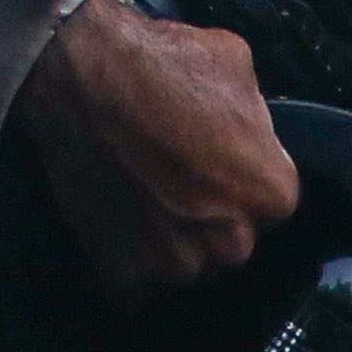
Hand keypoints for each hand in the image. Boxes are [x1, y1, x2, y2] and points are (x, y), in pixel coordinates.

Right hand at [9, 0, 299, 295]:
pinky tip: (117, 228)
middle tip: (174, 180)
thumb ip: (256, 115)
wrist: (77, 72)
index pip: (270, 203)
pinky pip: (137, 289)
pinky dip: (127, 267)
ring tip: (141, 199)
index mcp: (273, 194)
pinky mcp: (126, 275)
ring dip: (171, 243)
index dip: (240, 181)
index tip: (213, 163)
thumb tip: (255, 131)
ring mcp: (178, 263)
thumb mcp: (235, 65)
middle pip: (232, 241)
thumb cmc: (160, 62)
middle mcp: (234, 240)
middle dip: (211, 217)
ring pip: (187, 265)